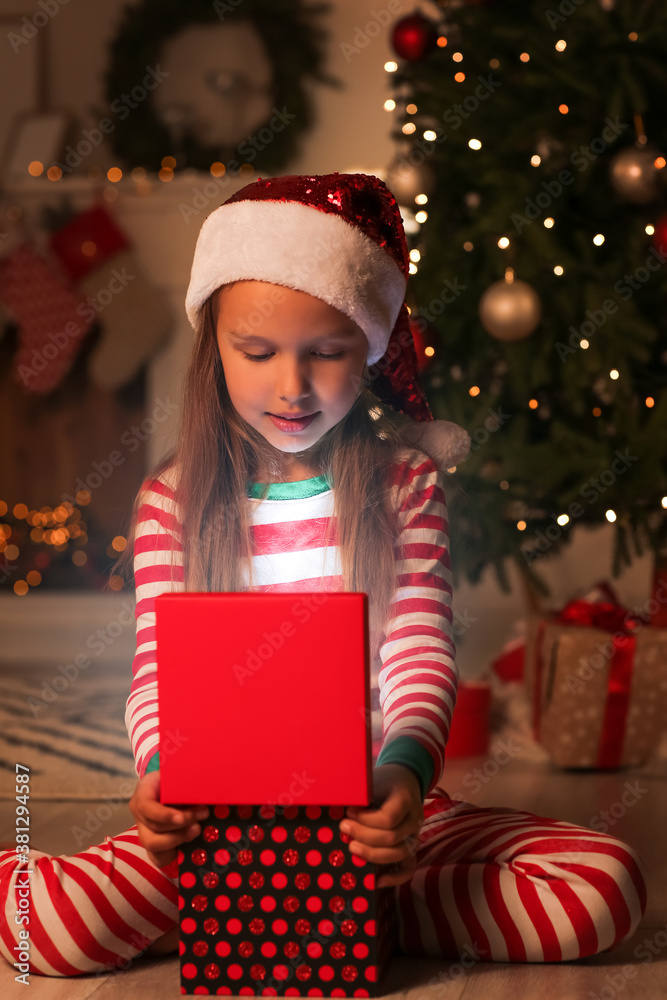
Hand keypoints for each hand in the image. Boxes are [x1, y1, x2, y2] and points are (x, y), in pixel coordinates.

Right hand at [129, 770, 209, 868]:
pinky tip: (192, 841)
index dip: (163, 815)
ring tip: (198, 829)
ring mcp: (145, 831)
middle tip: (201, 817)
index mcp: (144, 792)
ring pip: (154, 845)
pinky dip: (177, 852)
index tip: (182, 818)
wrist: (177, 788)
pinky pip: (160, 857)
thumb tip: (206, 788)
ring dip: (178, 839)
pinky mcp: (154, 846)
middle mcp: (140, 814)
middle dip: (178, 828)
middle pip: (151, 829)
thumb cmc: (179, 779)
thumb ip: (187, 781)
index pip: (145, 806)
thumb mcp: (181, 775)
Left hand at [338, 764, 423, 887]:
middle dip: (364, 836)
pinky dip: (394, 878)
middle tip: (344, 828)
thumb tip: (335, 807)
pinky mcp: (412, 846)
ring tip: (351, 847)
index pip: (388, 818)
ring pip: (399, 854)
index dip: (366, 819)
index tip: (349, 812)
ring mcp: (415, 834)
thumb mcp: (373, 780)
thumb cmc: (384, 780)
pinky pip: (408, 867)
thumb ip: (360, 795)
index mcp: (405, 799)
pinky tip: (377, 881)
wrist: (404, 779)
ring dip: (373, 854)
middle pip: (392, 838)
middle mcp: (414, 819)